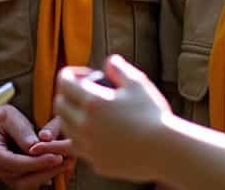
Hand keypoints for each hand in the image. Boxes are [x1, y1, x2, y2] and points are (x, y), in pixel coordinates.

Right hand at [0, 104, 69, 189]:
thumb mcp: (9, 116)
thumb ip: (22, 132)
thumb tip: (36, 147)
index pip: (15, 164)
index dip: (37, 162)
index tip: (55, 157)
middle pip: (21, 180)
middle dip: (45, 172)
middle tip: (64, 161)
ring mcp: (1, 174)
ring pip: (25, 184)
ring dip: (46, 175)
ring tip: (64, 163)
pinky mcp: (9, 175)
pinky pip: (26, 180)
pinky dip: (42, 174)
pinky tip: (55, 165)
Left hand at [54, 56, 171, 182]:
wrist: (165, 151)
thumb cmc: (153, 115)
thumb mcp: (138, 83)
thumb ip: (119, 69)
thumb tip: (109, 62)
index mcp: (93, 102)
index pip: (64, 83)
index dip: (69, 74)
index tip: (82, 75)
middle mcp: (84, 125)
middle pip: (59, 106)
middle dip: (66, 94)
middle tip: (82, 92)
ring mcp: (89, 146)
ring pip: (67, 129)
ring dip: (72, 116)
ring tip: (91, 112)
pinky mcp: (96, 162)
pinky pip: (81, 148)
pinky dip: (84, 137)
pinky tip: (101, 132)